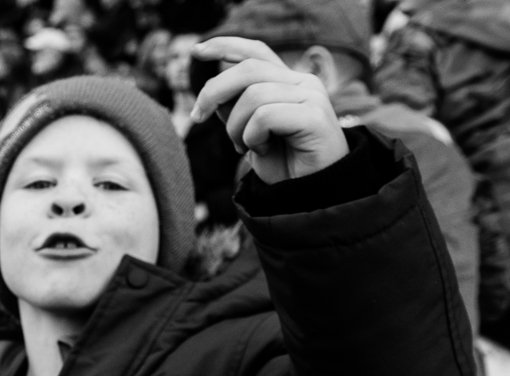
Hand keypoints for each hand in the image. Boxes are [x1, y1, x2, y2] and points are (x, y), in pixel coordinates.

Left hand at [190, 37, 348, 183]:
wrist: (310, 195)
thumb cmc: (281, 163)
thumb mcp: (248, 131)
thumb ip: (235, 108)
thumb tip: (213, 93)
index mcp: (287, 81)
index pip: (256, 52)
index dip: (226, 46)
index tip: (195, 52)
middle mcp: (302, 82)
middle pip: (248, 70)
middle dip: (213, 92)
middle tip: (197, 117)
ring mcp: (311, 97)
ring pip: (253, 96)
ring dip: (235, 127)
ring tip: (244, 147)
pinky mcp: (314, 117)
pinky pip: (264, 117)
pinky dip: (252, 137)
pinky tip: (262, 150)